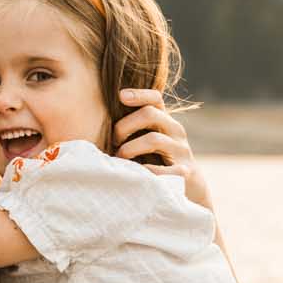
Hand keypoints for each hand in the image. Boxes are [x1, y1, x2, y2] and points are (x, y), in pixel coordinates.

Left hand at [112, 89, 211, 210]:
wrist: (190, 189)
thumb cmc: (158, 163)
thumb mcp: (147, 143)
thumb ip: (131, 131)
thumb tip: (92, 122)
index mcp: (164, 122)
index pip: (155, 98)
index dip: (139, 94)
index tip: (121, 96)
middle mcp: (175, 131)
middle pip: (150, 114)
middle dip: (124, 126)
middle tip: (112, 142)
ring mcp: (182, 150)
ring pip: (153, 139)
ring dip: (129, 149)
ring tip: (120, 160)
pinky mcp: (184, 171)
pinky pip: (162, 168)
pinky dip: (145, 170)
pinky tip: (136, 175)